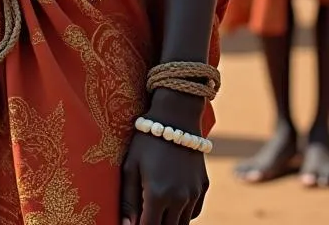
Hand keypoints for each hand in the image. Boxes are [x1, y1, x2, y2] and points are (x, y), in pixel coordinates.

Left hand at [121, 93, 208, 224]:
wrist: (175, 118)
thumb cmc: (146, 140)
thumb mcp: (131, 166)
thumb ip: (129, 199)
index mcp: (158, 195)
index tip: (132, 224)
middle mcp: (179, 199)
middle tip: (144, 217)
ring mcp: (194, 194)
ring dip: (169, 222)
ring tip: (156, 212)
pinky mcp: (203, 187)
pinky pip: (194, 212)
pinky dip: (183, 215)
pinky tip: (171, 206)